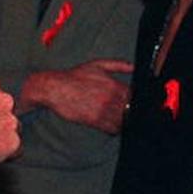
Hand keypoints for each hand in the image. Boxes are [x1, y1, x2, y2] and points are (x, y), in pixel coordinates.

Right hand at [18, 59, 133, 133]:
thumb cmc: (75, 76)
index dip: (136, 100)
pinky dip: (114, 128)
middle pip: (131, 110)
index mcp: (114, 84)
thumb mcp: (98, 65)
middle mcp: (111, 98)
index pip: (135, 96)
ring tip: (118, 117)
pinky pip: (112, 129)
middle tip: (126, 110)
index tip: (134, 101)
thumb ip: (118, 65)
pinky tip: (111, 123)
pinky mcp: (95, 121)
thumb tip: (133, 66)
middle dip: (130, 110)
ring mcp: (103, 111)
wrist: (56, 88)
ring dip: (123, 120)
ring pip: (123, 121)